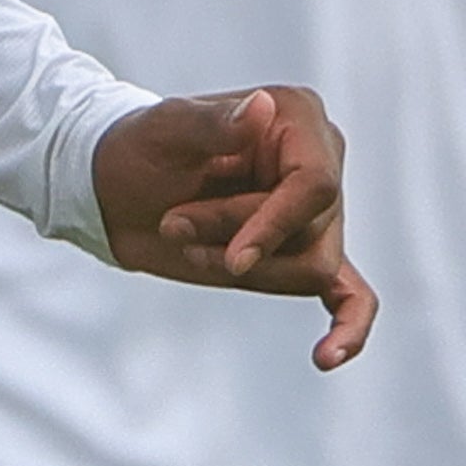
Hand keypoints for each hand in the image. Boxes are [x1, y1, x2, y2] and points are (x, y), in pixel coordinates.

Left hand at [91, 87, 374, 367]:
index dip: (275, 225)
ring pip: (310, 268)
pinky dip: (347, 327)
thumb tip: (262, 108)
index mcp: (299, 118)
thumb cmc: (142, 148)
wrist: (118, 188)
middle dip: (236, 238)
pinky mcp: (302, 256)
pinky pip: (348, 295)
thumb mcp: (166, 129)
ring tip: (186, 238)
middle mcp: (320, 163)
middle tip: (173, 223)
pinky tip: (329, 357)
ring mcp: (317, 215)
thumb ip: (213, 122)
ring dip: (240, 267)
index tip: (234, 260)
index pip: (315, 185)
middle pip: (308, 232)